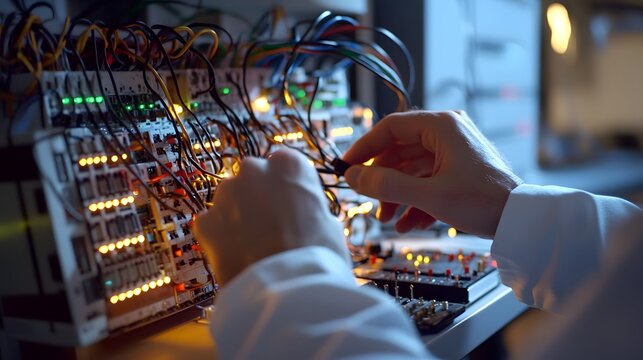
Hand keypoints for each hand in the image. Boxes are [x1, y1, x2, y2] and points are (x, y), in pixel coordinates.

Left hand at [195, 148, 348, 284]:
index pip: (283, 163)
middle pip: (252, 176)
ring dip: (237, 214)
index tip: (288, 202)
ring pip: (229, 198)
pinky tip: (236, 254)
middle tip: (270, 225)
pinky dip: (219, 236)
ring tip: (253, 244)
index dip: (285, 185)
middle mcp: (254, 170)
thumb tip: (309, 216)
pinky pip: (211, 223)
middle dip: (257, 195)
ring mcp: (226, 194)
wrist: (288, 290)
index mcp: (289, 165)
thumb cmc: (317, 256)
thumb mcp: (330, 225)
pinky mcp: (206, 221)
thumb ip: (312, 209)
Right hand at [342, 111, 521, 237]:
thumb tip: (352, 177)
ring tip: (388, 219)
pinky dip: (415, 200)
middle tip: (370, 201)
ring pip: (412, 169)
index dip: (364, 148)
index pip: (390, 128)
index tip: (347, 168)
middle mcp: (447, 133)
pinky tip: (408, 223)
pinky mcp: (460, 169)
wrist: (522, 219)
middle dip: (383, 180)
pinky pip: (428, 180)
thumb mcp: (428, 195)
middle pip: (399, 150)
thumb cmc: (482, 201)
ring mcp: (454, 151)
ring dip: (397, 194)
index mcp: (441, 126)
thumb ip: (386, 185)